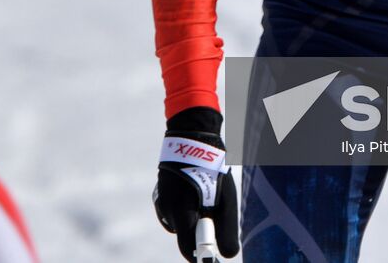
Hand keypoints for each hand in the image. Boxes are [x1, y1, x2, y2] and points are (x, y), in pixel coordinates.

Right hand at [154, 107, 239, 261]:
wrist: (191, 137)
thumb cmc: (211, 168)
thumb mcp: (224, 198)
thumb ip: (226, 228)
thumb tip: (228, 255)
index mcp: (181, 211)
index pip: (187, 248)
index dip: (201, 255)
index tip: (212, 256)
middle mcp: (166, 209)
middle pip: (184, 236)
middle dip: (199, 232)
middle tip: (214, 214)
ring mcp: (160, 201)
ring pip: (179, 224)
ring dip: (192, 219)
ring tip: (205, 197)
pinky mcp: (159, 194)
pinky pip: (173, 212)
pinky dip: (185, 209)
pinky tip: (194, 193)